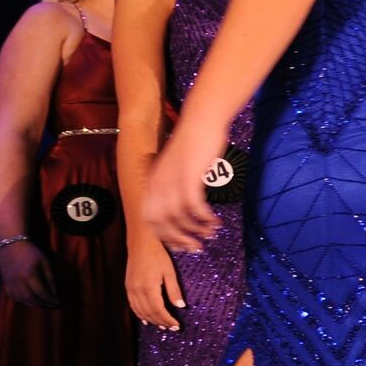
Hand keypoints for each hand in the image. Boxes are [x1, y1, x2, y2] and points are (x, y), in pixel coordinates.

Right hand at [0, 239, 57, 308]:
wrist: (11, 244)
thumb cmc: (32, 252)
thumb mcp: (45, 262)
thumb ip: (50, 278)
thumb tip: (55, 292)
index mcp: (29, 275)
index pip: (41, 292)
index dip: (50, 299)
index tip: (58, 302)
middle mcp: (18, 281)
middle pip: (31, 298)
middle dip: (43, 304)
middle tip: (53, 305)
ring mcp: (10, 283)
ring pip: (21, 299)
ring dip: (34, 304)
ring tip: (44, 304)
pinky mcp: (5, 283)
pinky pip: (13, 297)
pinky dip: (22, 301)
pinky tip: (30, 301)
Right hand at [126, 236, 186, 330]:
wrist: (140, 243)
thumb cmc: (158, 255)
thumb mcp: (169, 272)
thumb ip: (174, 290)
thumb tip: (181, 306)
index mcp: (149, 288)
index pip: (159, 310)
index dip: (168, 320)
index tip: (177, 326)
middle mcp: (137, 291)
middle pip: (149, 313)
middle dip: (161, 322)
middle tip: (172, 328)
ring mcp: (130, 290)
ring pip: (140, 311)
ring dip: (151, 320)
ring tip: (162, 326)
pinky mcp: (128, 287)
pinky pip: (133, 306)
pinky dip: (140, 314)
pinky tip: (146, 319)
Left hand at [144, 117, 225, 252]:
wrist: (202, 119)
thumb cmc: (194, 140)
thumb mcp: (176, 164)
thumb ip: (173, 182)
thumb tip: (181, 202)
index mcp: (153, 182)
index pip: (150, 219)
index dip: (164, 236)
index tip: (181, 244)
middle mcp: (159, 184)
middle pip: (162, 223)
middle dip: (179, 239)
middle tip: (196, 246)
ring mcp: (173, 180)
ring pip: (179, 217)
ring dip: (195, 229)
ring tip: (210, 233)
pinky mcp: (190, 176)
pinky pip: (194, 206)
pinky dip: (204, 217)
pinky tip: (215, 221)